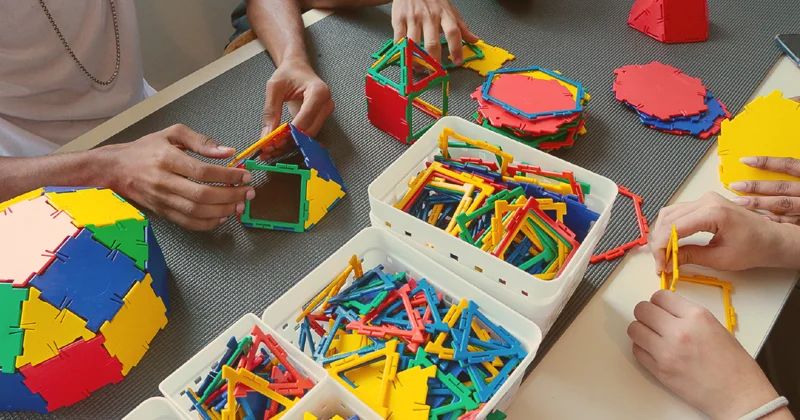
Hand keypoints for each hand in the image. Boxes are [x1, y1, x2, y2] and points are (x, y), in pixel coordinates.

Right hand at [105, 124, 253, 230]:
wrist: (116, 169)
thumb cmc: (146, 149)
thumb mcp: (172, 134)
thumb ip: (201, 141)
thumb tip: (227, 151)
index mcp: (167, 158)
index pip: (203, 172)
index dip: (227, 176)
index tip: (244, 175)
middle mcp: (164, 181)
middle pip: (202, 195)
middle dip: (230, 195)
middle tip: (248, 192)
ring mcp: (162, 199)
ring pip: (196, 212)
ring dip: (223, 211)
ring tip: (239, 205)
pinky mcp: (162, 212)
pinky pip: (188, 223)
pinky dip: (208, 223)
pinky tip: (222, 216)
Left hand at [261, 57, 333, 157]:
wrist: (297, 68)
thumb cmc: (288, 73)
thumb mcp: (274, 88)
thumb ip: (271, 111)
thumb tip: (267, 135)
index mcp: (318, 91)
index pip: (306, 117)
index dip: (291, 131)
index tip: (274, 140)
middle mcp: (326, 103)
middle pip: (310, 129)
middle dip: (290, 140)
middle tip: (270, 147)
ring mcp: (326, 112)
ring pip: (310, 135)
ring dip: (292, 143)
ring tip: (273, 146)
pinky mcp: (321, 118)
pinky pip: (309, 133)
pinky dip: (295, 139)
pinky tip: (281, 142)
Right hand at [391, 0, 478, 65]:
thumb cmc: (432, 0)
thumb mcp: (449, 10)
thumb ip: (462, 27)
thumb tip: (475, 40)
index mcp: (444, 14)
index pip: (453, 33)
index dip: (456, 49)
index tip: (457, 62)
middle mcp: (429, 16)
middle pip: (432, 43)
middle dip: (433, 61)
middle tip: (435, 72)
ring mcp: (413, 18)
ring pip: (414, 44)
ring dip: (416, 60)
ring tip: (420, 68)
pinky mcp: (399, 19)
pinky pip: (399, 39)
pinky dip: (402, 51)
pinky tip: (406, 57)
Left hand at [628, 290, 783, 418]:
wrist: (738, 395)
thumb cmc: (733, 364)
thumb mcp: (714, 327)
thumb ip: (688, 316)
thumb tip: (665, 310)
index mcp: (696, 316)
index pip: (660, 296)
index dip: (658, 302)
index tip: (660, 308)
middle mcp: (679, 331)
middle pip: (642, 310)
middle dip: (646, 314)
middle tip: (653, 321)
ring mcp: (666, 352)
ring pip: (634, 329)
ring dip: (641, 330)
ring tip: (652, 336)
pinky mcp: (659, 370)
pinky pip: (637, 350)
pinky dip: (642, 348)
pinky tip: (653, 351)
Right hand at [651, 192, 788, 272]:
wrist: (771, 239)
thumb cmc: (754, 247)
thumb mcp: (720, 259)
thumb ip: (690, 257)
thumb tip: (668, 262)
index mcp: (713, 212)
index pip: (674, 228)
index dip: (662, 247)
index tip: (660, 264)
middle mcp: (706, 200)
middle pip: (668, 219)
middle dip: (659, 242)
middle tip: (660, 262)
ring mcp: (705, 199)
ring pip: (669, 214)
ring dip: (662, 234)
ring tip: (663, 253)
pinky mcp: (704, 203)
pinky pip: (678, 212)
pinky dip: (669, 227)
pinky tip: (669, 242)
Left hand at [729, 156, 799, 224]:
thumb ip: (795, 171)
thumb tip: (772, 165)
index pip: (788, 165)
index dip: (767, 162)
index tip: (745, 160)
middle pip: (780, 186)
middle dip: (756, 186)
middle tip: (735, 186)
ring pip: (782, 203)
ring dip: (759, 203)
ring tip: (739, 202)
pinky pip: (790, 221)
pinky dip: (774, 220)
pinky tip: (757, 218)